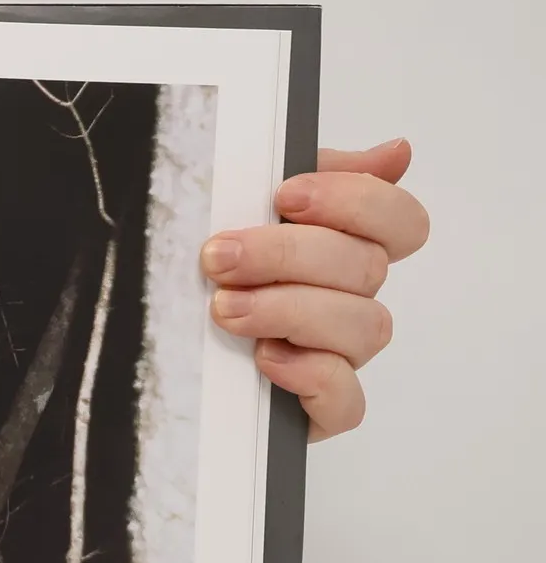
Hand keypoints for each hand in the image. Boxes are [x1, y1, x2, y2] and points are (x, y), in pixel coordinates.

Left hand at [202, 138, 428, 439]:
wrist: (160, 356)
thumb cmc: (212, 276)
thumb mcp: (247, 211)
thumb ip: (312, 176)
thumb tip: (397, 153)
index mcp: (346, 250)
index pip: (401, 222)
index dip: (357, 202)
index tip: (286, 196)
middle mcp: (352, 301)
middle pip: (366, 268)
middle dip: (287, 255)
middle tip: (220, 258)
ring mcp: (341, 356)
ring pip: (362, 326)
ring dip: (289, 310)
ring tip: (225, 309)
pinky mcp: (320, 409)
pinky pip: (346, 399)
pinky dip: (310, 374)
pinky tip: (265, 358)